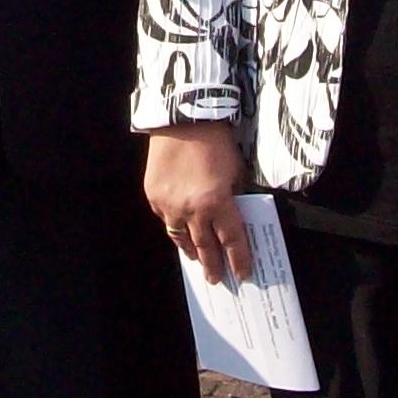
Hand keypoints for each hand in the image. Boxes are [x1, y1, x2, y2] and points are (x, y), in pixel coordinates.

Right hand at [144, 121, 251, 283]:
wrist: (182, 118)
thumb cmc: (215, 141)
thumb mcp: (236, 171)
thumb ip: (234, 197)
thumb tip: (232, 214)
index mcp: (217, 203)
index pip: (231, 241)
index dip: (238, 259)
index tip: (243, 273)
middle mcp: (191, 210)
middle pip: (204, 246)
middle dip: (212, 265)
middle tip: (216, 279)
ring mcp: (169, 205)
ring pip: (180, 237)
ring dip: (190, 250)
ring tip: (196, 259)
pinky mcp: (154, 196)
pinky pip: (166, 219)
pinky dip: (175, 227)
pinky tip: (180, 231)